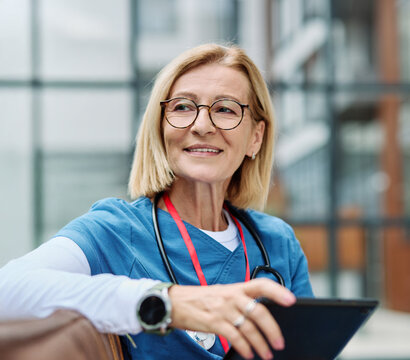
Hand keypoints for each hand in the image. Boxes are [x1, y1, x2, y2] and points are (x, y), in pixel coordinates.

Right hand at [168, 278, 295, 359]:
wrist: (177, 302)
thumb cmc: (203, 299)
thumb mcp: (224, 294)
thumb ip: (242, 301)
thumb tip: (263, 317)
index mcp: (237, 288)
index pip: (262, 285)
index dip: (278, 291)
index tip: (291, 300)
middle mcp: (232, 296)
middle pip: (259, 311)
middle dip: (273, 330)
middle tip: (280, 343)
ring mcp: (223, 309)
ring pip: (249, 327)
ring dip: (261, 344)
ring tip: (266, 354)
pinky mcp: (214, 322)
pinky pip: (235, 337)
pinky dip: (244, 347)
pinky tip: (249, 354)